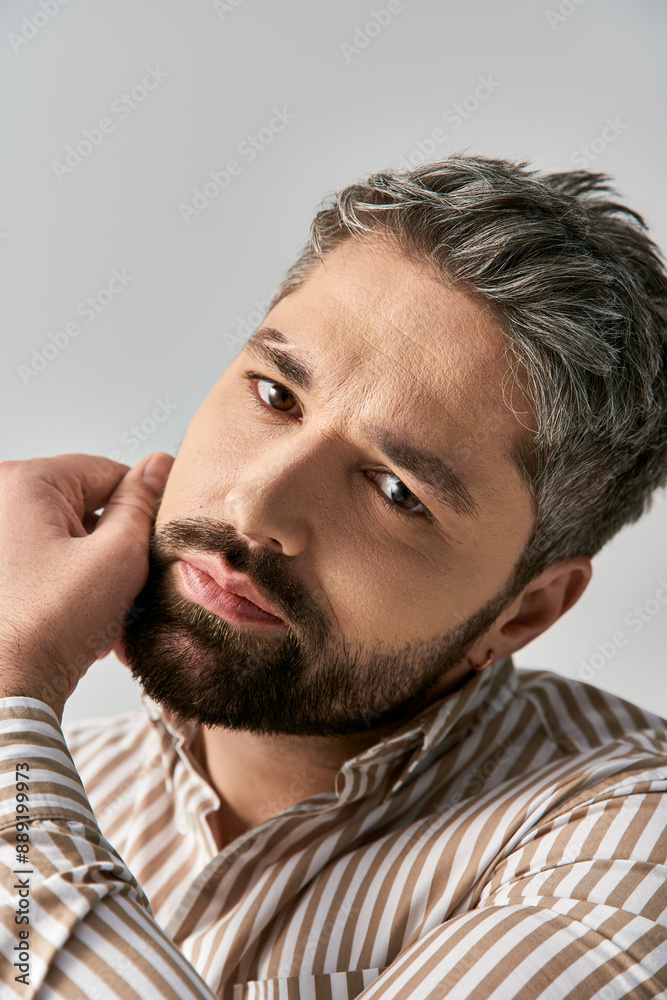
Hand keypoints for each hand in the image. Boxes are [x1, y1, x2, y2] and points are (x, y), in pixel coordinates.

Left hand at [0, 452, 172, 720]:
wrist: (8, 691)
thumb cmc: (52, 624)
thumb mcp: (118, 555)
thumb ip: (142, 504)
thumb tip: (159, 464)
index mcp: (25, 482)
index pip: (108, 473)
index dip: (142, 510)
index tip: (158, 545)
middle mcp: (2, 501)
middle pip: (87, 508)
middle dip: (118, 549)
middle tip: (134, 588)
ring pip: (71, 541)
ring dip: (100, 575)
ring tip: (111, 615)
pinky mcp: (1, 570)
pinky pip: (50, 565)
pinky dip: (75, 589)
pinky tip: (92, 625)